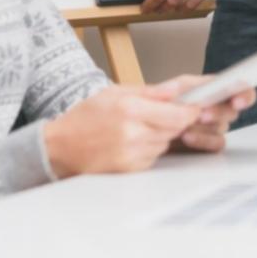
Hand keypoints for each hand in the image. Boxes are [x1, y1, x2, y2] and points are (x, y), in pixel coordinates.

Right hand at [42, 82, 201, 177]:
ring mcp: (132, 154)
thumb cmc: (86, 116)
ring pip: (166, 142)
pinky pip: (154, 156)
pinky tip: (133, 140)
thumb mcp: (115, 92)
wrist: (61, 146)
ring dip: (162, 134)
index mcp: (131, 109)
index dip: (191, 110)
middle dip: (177, 120)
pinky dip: (150, 147)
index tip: (195, 106)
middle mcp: (133, 133)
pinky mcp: (130, 169)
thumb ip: (150, 91)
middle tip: (165, 113)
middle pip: (176, 128)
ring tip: (140, 126)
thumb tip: (177, 88)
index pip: (178, 113)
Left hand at [160, 75, 256, 152]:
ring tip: (186, 129)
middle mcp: (214, 107)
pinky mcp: (206, 145)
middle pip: (232, 109)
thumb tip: (177, 88)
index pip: (236, 86)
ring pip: (222, 128)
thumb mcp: (159, 92)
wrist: (143, 132)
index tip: (237, 101)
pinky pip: (215, 145)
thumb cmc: (151, 108)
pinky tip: (188, 138)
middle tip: (202, 114)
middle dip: (219, 112)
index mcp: (209, 88)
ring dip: (206, 128)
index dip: (243, 92)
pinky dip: (202, 141)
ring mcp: (211, 127)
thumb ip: (171, 88)